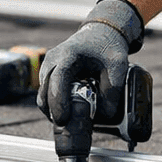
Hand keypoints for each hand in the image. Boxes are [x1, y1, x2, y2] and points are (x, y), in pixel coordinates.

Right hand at [38, 0, 144, 124]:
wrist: (100, 33)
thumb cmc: (108, 47)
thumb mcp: (118, 65)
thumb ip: (113, 89)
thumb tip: (105, 115)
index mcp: (68, 55)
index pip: (58, 79)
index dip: (58, 100)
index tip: (63, 119)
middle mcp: (53, 61)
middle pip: (45, 91)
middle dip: (53, 111)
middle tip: (67, 127)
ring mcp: (49, 68)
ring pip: (43, 94)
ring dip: (53, 110)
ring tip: (70, 123)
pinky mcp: (50, 75)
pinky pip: (47, 93)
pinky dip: (55, 104)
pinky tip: (68, 113)